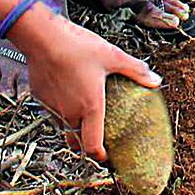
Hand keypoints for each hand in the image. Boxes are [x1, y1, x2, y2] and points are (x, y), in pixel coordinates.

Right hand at [15, 7, 159, 161]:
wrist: (44, 38)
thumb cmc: (77, 47)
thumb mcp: (113, 56)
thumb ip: (136, 70)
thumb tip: (155, 80)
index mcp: (90, 107)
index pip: (92, 146)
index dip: (100, 156)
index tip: (106, 156)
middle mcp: (69, 112)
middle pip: (76, 141)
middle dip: (86, 144)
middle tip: (96, 139)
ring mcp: (52, 107)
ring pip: (63, 127)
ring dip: (73, 126)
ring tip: (83, 114)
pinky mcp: (39, 98)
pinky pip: (51, 112)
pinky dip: (60, 110)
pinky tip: (67, 94)